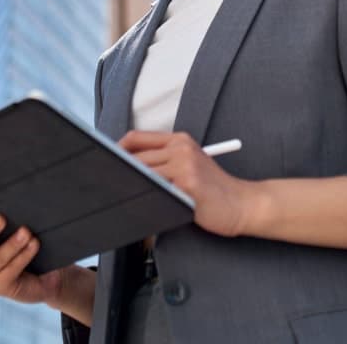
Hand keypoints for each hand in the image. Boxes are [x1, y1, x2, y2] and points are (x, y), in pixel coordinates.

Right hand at [0, 204, 66, 305]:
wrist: (50, 276)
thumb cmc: (31, 245)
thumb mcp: (17, 229)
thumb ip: (7, 219)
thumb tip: (10, 194)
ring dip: (12, 244)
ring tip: (26, 232)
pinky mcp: (0, 287)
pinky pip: (11, 270)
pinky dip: (23, 256)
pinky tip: (33, 244)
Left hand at [118, 131, 256, 237]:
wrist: (241, 203)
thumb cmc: (212, 189)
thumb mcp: (190, 164)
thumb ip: (163, 161)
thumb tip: (125, 168)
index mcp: (179, 139)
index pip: (136, 138)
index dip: (115, 150)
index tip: (106, 165)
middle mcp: (181, 148)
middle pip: (135, 157)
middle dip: (118, 172)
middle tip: (104, 187)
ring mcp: (184, 166)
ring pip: (142, 175)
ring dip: (129, 188)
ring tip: (118, 199)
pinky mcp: (187, 186)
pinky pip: (156, 193)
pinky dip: (144, 201)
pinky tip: (138, 208)